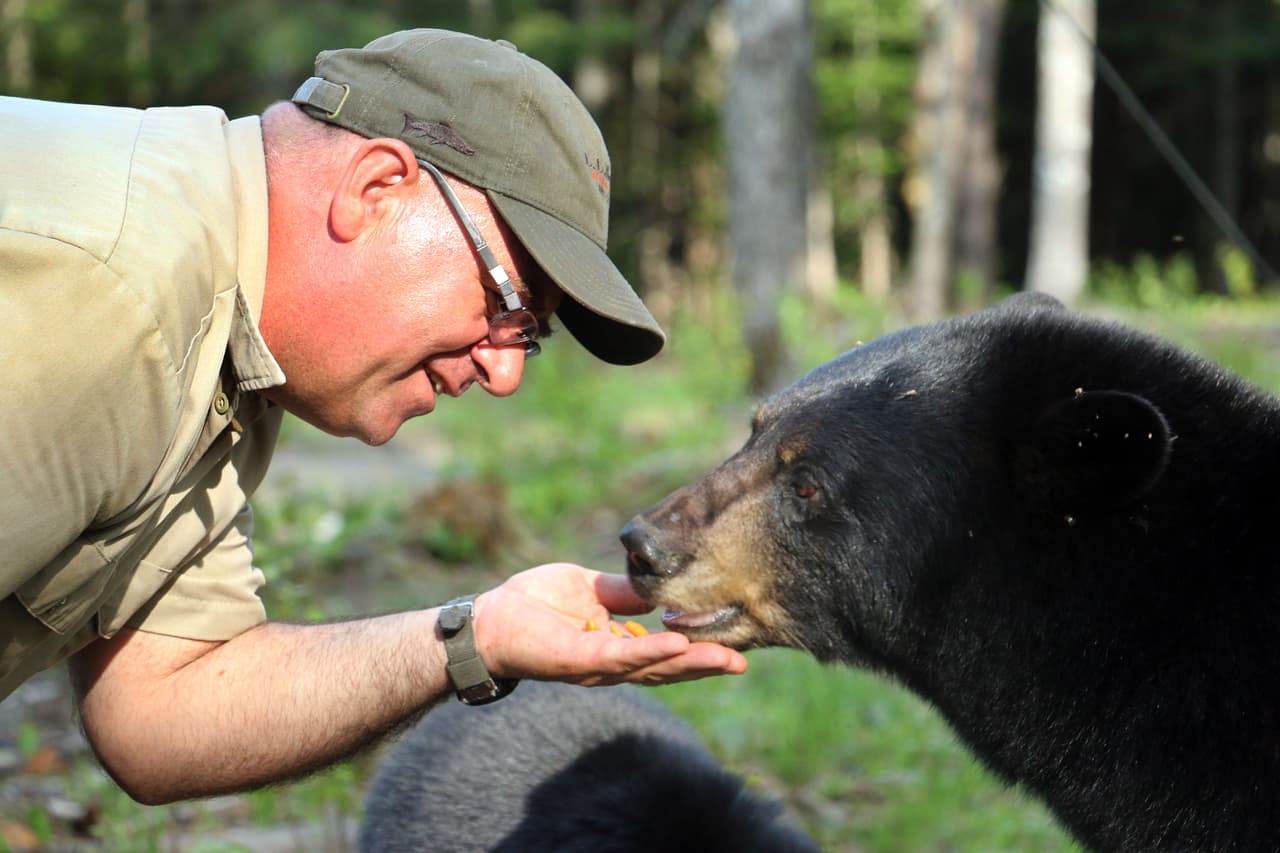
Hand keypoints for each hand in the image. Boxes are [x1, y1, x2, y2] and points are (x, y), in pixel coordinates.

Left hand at [472, 562, 748, 685]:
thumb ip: (623, 592)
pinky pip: (621, 656)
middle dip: (706, 666)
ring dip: (690, 663)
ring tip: (725, 658)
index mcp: (617, 646)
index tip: (733, 647)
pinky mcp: (579, 660)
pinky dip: (651, 651)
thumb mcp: (589, 588)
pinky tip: (678, 644)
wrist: (488, 618)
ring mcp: (597, 665)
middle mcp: (612, 664)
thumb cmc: (533, 603)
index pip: (665, 653)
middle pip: (668, 668)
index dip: (698, 651)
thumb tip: (659, 588)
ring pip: (652, 667)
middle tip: (744, 662)